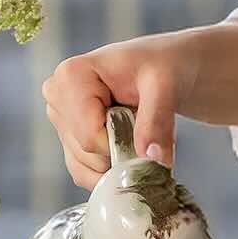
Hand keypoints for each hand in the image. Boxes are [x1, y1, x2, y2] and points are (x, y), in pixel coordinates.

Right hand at [41, 20, 237, 188]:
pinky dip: (114, 173)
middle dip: (120, 159)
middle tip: (154, 140)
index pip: (85, 135)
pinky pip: (87, 173)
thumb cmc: (175, 65)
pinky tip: (137, 151)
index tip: (149, 143)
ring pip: (83, 169)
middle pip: (82, 155)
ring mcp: (63, 118)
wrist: (181, 69)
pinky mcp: (73, 136)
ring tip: (148, 140)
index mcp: (71, 76)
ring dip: (119, 169)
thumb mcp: (169, 87)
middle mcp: (56, 94)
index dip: (118, 148)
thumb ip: (157, 121)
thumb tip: (152, 164)